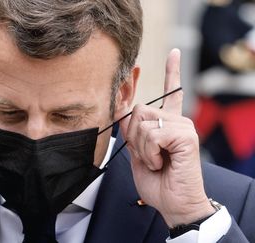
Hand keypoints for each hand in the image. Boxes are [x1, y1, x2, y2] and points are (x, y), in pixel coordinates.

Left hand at [121, 49, 214, 226]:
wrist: (173, 204)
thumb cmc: (157, 182)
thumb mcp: (137, 153)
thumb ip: (133, 132)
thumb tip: (124, 111)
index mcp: (168, 124)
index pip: (171, 93)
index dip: (171, 72)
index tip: (174, 53)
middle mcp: (178, 120)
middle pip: (139, 110)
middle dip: (133, 137)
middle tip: (147, 156)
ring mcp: (183, 126)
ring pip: (142, 122)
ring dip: (141, 148)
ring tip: (156, 161)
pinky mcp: (185, 135)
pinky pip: (152, 134)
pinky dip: (149, 153)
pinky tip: (161, 162)